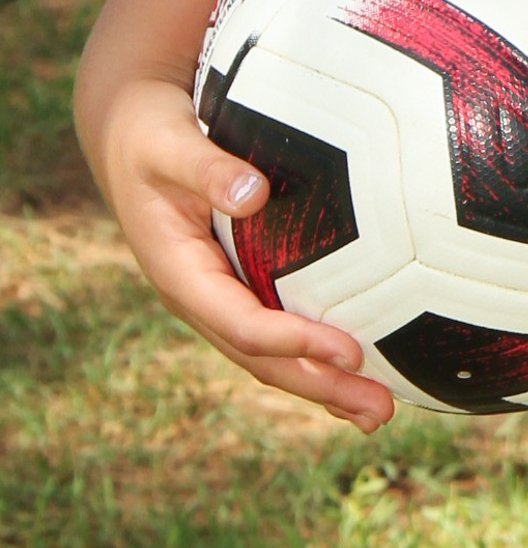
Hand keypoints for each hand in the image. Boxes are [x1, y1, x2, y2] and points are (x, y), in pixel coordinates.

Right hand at [95, 72, 395, 432]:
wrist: (126, 134)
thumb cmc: (151, 134)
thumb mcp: (169, 145)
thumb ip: (207, 168)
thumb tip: (253, 193)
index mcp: (180, 274)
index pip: (242, 324)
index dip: (295, 343)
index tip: (350, 351)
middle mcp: (199, 297)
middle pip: (262, 358)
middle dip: (319, 387)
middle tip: (380, 412)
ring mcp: (217, 296)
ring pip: (270, 356)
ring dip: (322, 385)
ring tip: (378, 413)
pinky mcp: (235, 283)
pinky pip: (277, 327)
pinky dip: (314, 355)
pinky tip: (357, 367)